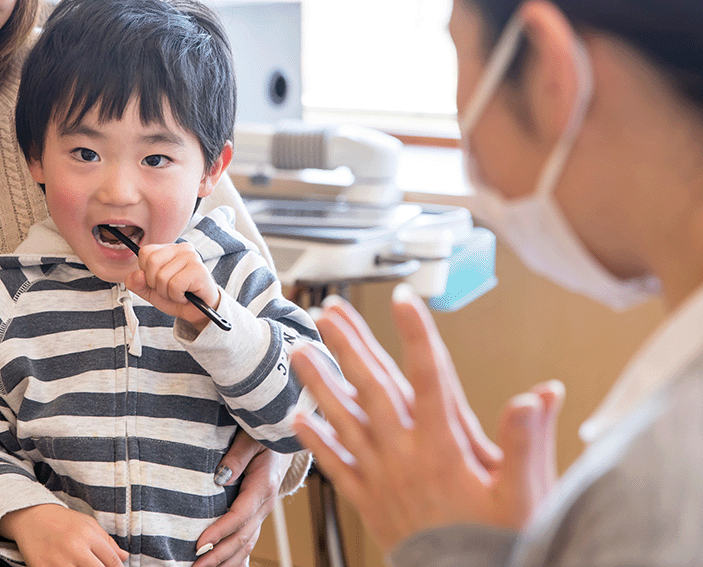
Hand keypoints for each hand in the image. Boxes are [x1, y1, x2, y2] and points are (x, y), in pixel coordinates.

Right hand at [0, 504, 128, 566]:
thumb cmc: (64, 521)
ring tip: (83, 564)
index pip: (112, 560)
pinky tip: (71, 566)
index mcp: (88, 536)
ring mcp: (58, 562)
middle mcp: (75, 549)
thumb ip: (107, 541)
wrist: (32, 517)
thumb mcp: (88, 524)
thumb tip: (124, 557)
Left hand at [125, 241, 219, 330]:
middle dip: (156, 284)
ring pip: (162, 277)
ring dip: (168, 293)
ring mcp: (192, 257)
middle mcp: (182, 248)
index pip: (145, 252)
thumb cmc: (178, 297)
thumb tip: (135, 275)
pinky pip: (174, 285)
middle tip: (170, 290)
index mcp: (169, 248)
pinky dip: (177, 297)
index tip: (160, 281)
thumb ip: (137, 283)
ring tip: (179, 293)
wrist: (199, 312)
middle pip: (151, 263)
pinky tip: (186, 296)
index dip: (147, 273)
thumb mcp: (151, 291)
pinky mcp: (198, 270)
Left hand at [194, 429, 291, 566]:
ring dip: (225, 562)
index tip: (200, 543)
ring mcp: (262, 512)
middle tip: (195, 566)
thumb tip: (221, 476)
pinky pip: (248, 542)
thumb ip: (238, 455)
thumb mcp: (252, 438)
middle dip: (218, 555)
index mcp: (263, 486)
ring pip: (246, 545)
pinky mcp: (256, 515)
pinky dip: (237, 559)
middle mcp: (264, 504)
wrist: (283, 440)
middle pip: (243, 537)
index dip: (220, 531)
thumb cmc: (264, 436)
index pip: (240, 515)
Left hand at [290, 286, 563, 550]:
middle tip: (329, 312)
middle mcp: (407, 455)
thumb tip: (540, 393)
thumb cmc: (499, 543)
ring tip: (302, 351)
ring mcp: (382, 477)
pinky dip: (317, 443)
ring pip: (345, 420)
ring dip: (322, 383)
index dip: (417, 334)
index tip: (404, 298)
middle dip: (351, 346)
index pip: (430, 377)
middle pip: (374, 388)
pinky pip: (337, 468)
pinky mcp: (369, 501)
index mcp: (445, 447)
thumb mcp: (525, 494)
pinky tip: (299, 420)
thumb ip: (528, 441)